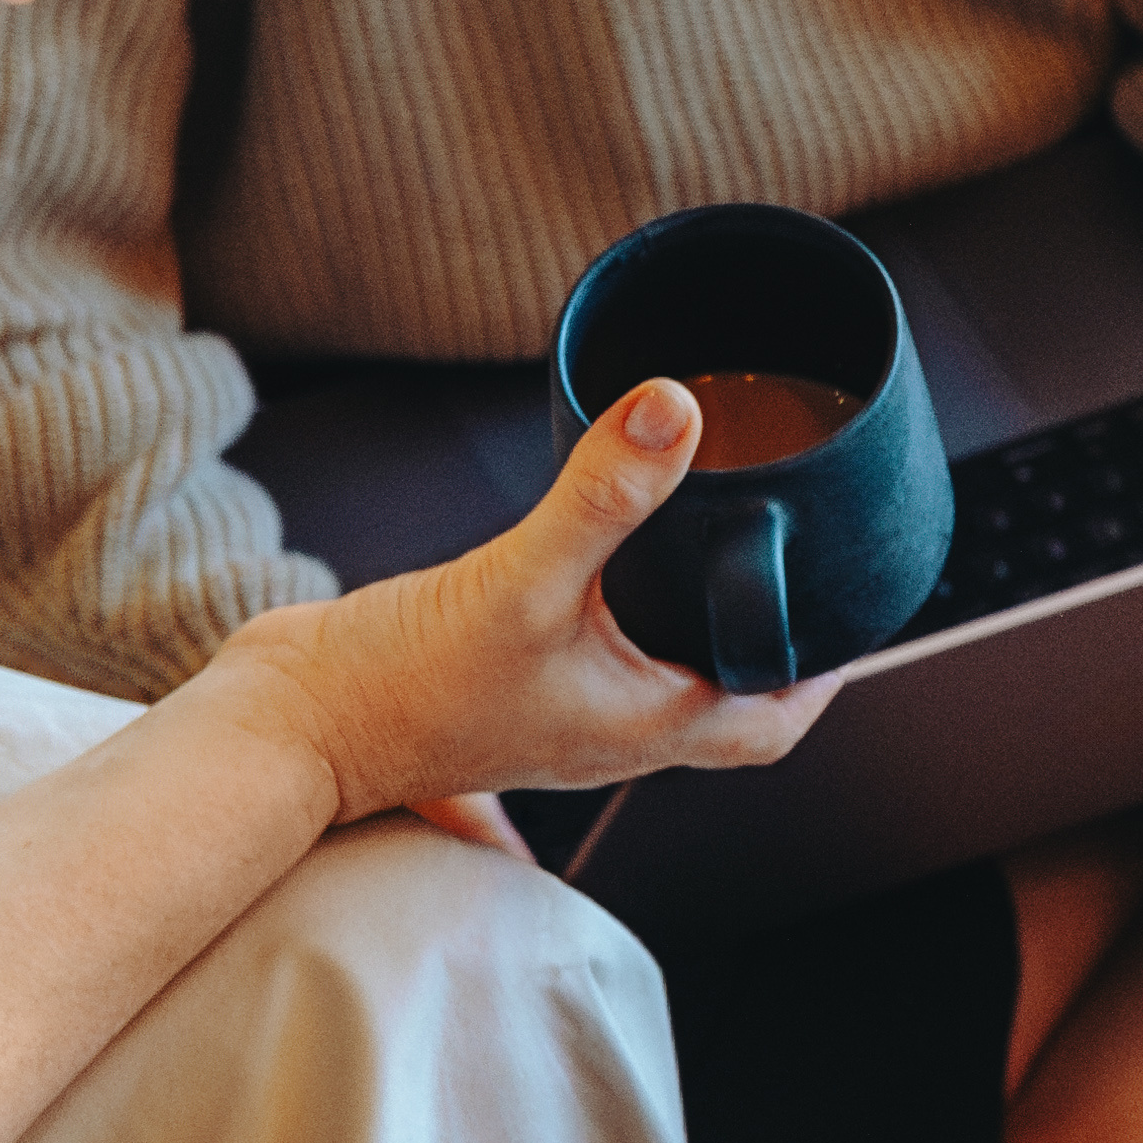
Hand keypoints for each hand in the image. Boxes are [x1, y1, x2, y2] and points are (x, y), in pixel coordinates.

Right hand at [214, 382, 816, 833]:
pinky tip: (606, 552)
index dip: (821, 678)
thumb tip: (679, 411)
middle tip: (795, 566)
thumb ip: (601, 497)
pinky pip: (594, 652)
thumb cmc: (396, 688)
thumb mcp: (517, 580)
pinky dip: (623, 607)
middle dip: (770, 642)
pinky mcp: (503, 685)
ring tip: (719, 546)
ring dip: (696, 622)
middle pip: (725, 701)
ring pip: (658, 675)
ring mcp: (554, 713)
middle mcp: (606, 732)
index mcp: (638, 729)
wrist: (289, 723)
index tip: (853, 618)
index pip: (768, 727)